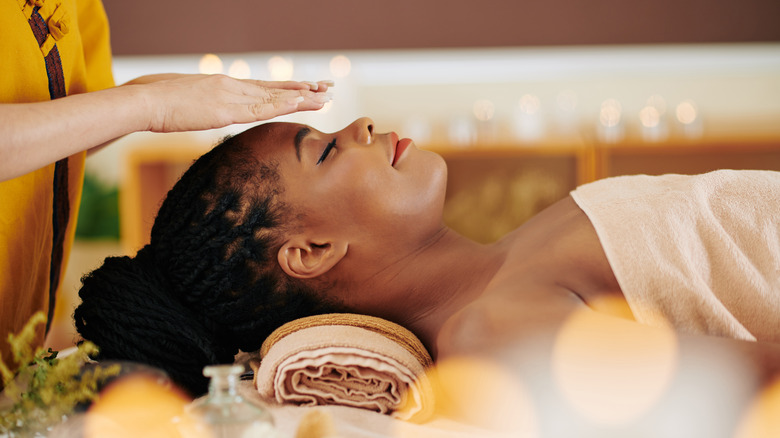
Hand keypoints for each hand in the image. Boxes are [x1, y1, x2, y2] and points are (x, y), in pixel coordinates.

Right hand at [127, 74, 332, 131]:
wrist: (143, 101)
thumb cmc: (157, 102)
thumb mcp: (187, 103)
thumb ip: (203, 106)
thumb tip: (208, 112)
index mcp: (223, 85)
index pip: (261, 87)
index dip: (285, 88)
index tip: (305, 88)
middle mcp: (231, 86)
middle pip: (273, 89)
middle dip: (301, 90)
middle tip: (326, 88)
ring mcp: (229, 96)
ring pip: (273, 97)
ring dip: (301, 98)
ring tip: (324, 97)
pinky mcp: (225, 109)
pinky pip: (261, 109)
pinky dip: (283, 105)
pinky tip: (301, 104)